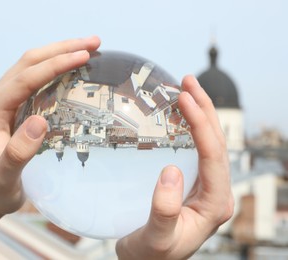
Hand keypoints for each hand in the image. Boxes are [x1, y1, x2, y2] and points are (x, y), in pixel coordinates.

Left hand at [0, 36, 100, 218]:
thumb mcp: (4, 175)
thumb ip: (18, 152)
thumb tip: (40, 121)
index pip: (25, 78)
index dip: (54, 65)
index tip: (83, 57)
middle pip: (29, 63)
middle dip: (61, 49)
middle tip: (93, 43)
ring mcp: (5, 100)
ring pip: (32, 66)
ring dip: (59, 54)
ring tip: (88, 49)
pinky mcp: (15, 107)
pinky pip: (36, 79)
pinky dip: (56, 69)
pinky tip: (72, 68)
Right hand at [116, 75, 233, 259]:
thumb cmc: (153, 255)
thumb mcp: (157, 238)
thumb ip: (165, 210)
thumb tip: (171, 171)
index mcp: (215, 203)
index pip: (214, 156)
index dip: (201, 124)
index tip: (184, 99)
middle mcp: (215, 191)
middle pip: (217, 142)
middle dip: (205, 109)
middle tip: (188, 82)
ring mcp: (205, 185)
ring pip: (209, 142)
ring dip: (200, 114)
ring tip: (187, 89)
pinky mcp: (192, 182)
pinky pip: (195, 149)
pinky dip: (189, 127)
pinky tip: (179, 115)